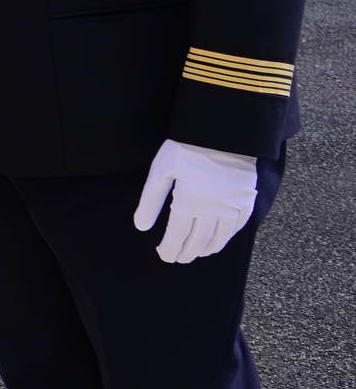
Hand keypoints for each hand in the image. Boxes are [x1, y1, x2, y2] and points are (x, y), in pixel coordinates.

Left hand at [134, 139, 257, 263]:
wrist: (223, 130)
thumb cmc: (186, 148)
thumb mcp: (161, 171)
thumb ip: (150, 201)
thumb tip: (141, 227)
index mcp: (188, 202)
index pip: (177, 236)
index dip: (169, 249)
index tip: (164, 256)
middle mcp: (212, 209)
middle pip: (198, 241)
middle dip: (186, 252)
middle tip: (178, 258)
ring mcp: (233, 206)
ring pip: (219, 238)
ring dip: (206, 249)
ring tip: (196, 254)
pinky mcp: (247, 199)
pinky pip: (239, 226)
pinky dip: (227, 238)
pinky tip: (219, 241)